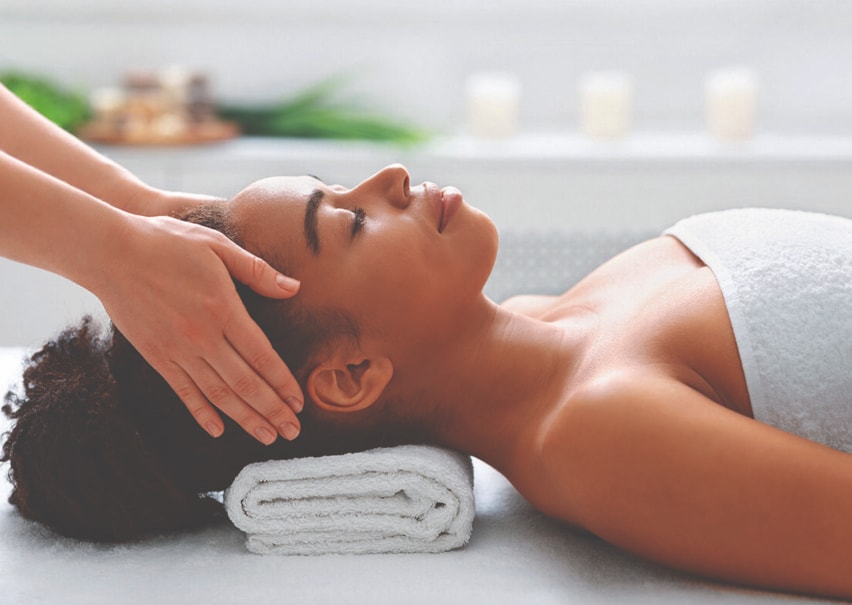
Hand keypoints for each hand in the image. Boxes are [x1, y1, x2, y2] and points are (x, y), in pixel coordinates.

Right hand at [93, 214, 302, 443]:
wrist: (109, 252)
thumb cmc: (167, 242)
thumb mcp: (218, 245)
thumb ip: (257, 270)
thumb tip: (294, 287)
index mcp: (224, 309)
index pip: (262, 356)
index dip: (283, 383)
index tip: (299, 403)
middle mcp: (203, 336)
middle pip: (245, 383)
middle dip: (272, 410)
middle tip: (293, 432)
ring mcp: (177, 350)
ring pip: (218, 394)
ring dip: (245, 418)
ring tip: (267, 437)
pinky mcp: (156, 356)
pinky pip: (183, 391)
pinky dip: (202, 413)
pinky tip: (218, 430)